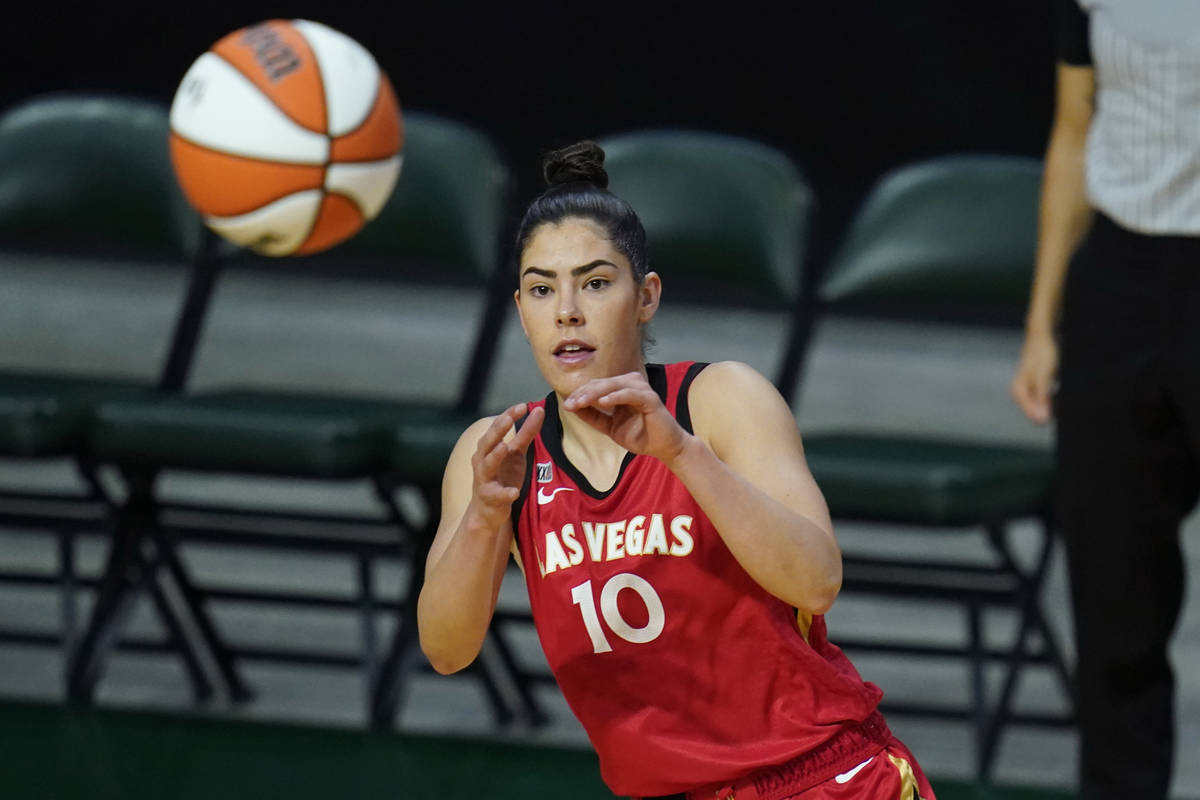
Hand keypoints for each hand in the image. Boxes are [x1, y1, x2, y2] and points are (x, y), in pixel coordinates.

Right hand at [468, 403, 543, 527]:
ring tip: (505, 447)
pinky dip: (504, 493)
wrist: (487, 510)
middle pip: (487, 443)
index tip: (523, 405)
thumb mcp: (516, 453)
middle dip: (497, 431)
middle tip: (508, 419)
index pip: (497, 427)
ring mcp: (484, 480)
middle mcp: (482, 461)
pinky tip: (514, 492)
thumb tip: (539, 410)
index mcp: (489, 447)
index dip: (508, 416)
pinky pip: (496, 495)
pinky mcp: (490, 498)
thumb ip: (526, 433)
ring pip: (487, 466)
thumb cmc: (502, 475)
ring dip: (495, 456)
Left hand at [563, 372, 687, 463]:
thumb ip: (593, 416)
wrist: (663, 447)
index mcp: (621, 388)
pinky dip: (615, 396)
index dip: (580, 394)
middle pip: (601, 384)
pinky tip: (603, 402)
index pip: (596, 386)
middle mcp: (631, 384)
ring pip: (613, 386)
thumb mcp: (610, 427)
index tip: (566, 405)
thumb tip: (572, 407)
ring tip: (580, 403)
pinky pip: (630, 394)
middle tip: (569, 404)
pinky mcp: (650, 398)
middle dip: (583, 394)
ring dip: (595, 393)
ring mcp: (641, 390)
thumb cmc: (640, 435)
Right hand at [1010, 329, 1057, 423]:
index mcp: (1018, 391)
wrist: (1042, 337)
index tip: (1057, 416)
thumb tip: (1042, 418)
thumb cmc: (1042, 354)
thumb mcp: (1044, 376)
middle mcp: (1020, 392)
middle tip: (1062, 406)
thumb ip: (1042, 397)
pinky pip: (1043, 399)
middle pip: (1035, 412)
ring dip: (1050, 406)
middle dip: (1048, 412)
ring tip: (1061, 401)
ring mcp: (1027, 389)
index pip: (1031, 414)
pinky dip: (1051, 400)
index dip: (1045, 418)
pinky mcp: (1035, 385)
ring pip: (1039, 406)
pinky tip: (1058, 397)